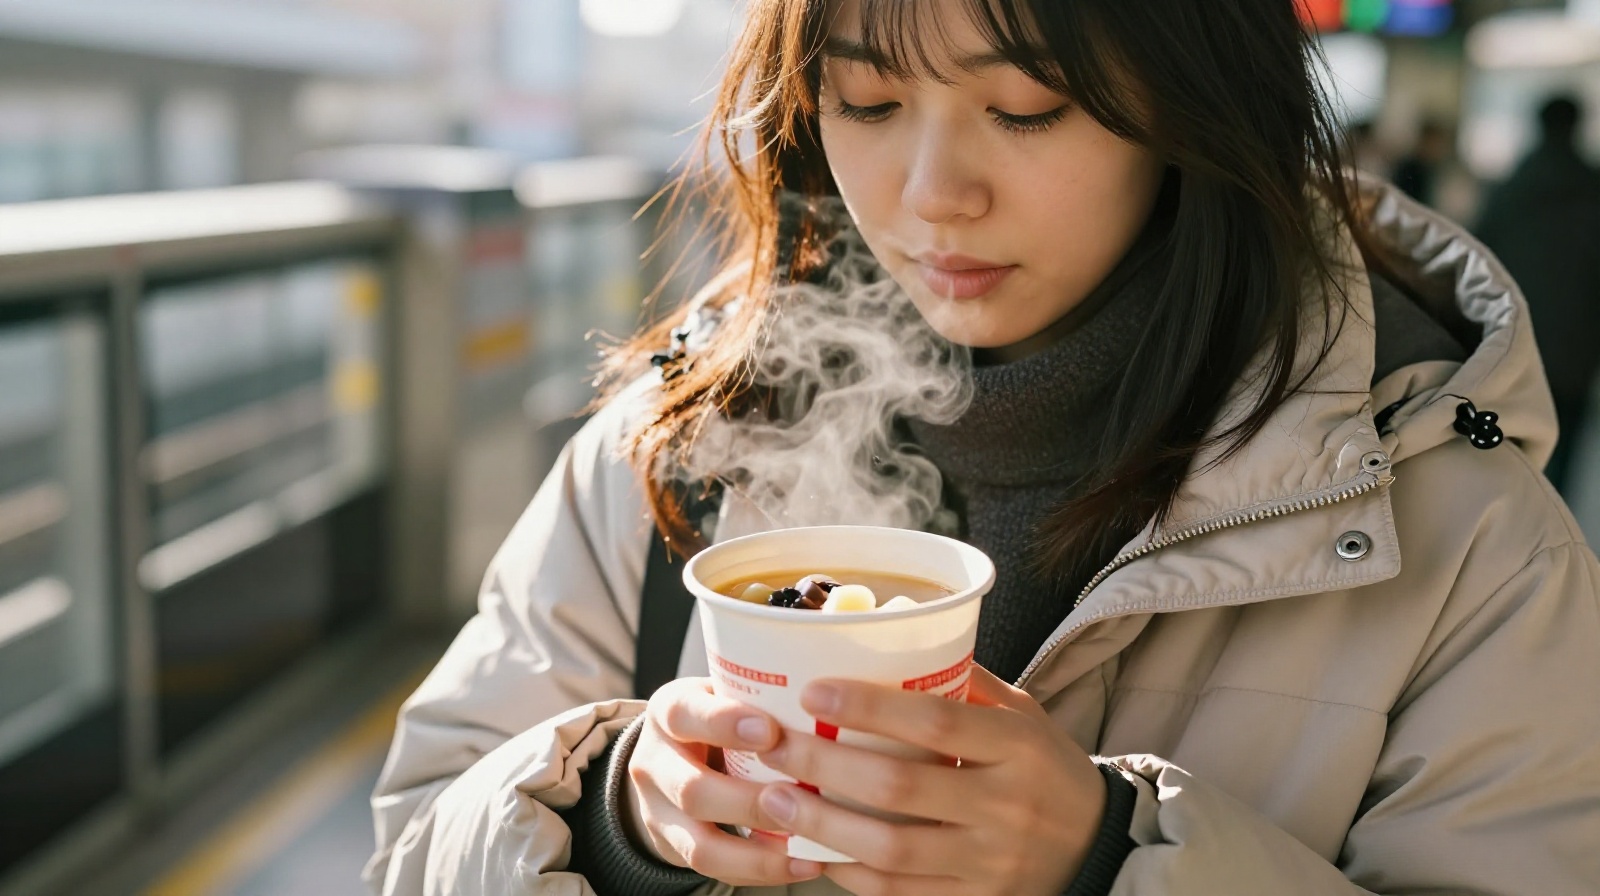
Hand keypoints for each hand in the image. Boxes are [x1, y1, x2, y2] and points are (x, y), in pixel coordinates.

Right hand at [623, 677, 823, 886]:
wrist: (672, 754)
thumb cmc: (719, 715)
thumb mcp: (725, 692)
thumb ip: (762, 696)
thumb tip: (835, 700)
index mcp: (667, 712)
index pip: (684, 714)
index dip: (724, 724)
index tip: (771, 731)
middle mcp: (654, 763)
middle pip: (691, 791)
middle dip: (749, 802)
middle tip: (799, 801)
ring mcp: (657, 811)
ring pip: (700, 845)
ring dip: (758, 853)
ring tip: (807, 851)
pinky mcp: (673, 847)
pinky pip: (714, 869)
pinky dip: (760, 870)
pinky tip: (802, 864)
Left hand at [754, 666, 1106, 895]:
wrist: (1098, 846)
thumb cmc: (1045, 767)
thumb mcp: (1022, 715)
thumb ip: (965, 684)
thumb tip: (891, 642)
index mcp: (1019, 747)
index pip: (937, 723)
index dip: (870, 708)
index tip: (814, 692)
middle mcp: (1006, 806)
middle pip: (899, 788)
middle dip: (824, 767)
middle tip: (773, 746)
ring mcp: (991, 862)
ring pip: (891, 850)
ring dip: (824, 825)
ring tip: (775, 799)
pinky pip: (901, 894)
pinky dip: (850, 874)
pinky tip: (813, 849)